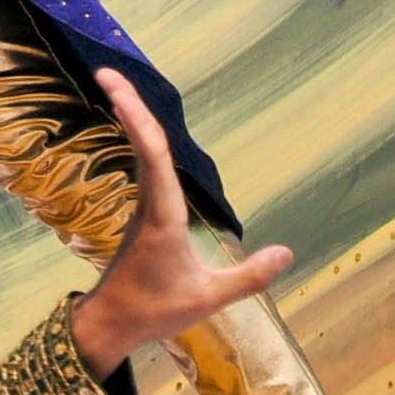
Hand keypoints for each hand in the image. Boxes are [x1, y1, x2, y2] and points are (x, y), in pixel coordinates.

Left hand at [68, 65, 291, 377]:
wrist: (112, 324)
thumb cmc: (156, 311)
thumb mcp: (208, 298)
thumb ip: (249, 277)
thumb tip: (287, 251)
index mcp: (163, 217)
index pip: (153, 158)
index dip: (138, 120)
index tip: (115, 90)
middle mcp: (150, 203)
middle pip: (142, 145)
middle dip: (127, 106)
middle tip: (107, 71)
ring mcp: (143, 207)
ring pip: (140, 153)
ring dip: (131, 118)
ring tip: (118, 86)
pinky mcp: (143, 213)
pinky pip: (143, 166)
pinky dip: (140, 139)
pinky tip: (136, 126)